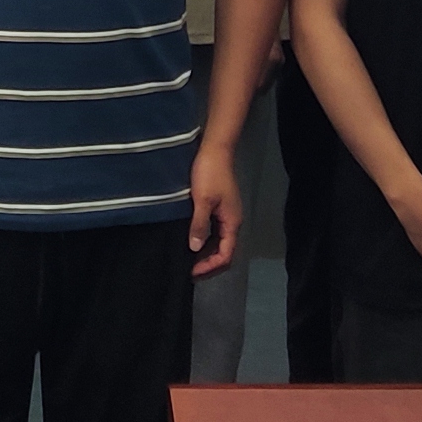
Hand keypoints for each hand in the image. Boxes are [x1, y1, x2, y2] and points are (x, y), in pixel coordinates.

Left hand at [187, 142, 244, 278]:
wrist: (215, 150)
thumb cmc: (209, 174)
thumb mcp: (202, 200)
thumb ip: (199, 225)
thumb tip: (195, 249)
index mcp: (232, 222)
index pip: (226, 255)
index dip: (210, 267)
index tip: (192, 272)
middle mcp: (232, 222)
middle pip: (224, 252)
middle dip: (209, 264)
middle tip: (189, 271)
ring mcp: (227, 215)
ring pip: (219, 243)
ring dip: (206, 254)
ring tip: (189, 260)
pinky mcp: (220, 208)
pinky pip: (215, 233)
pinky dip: (205, 241)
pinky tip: (193, 242)